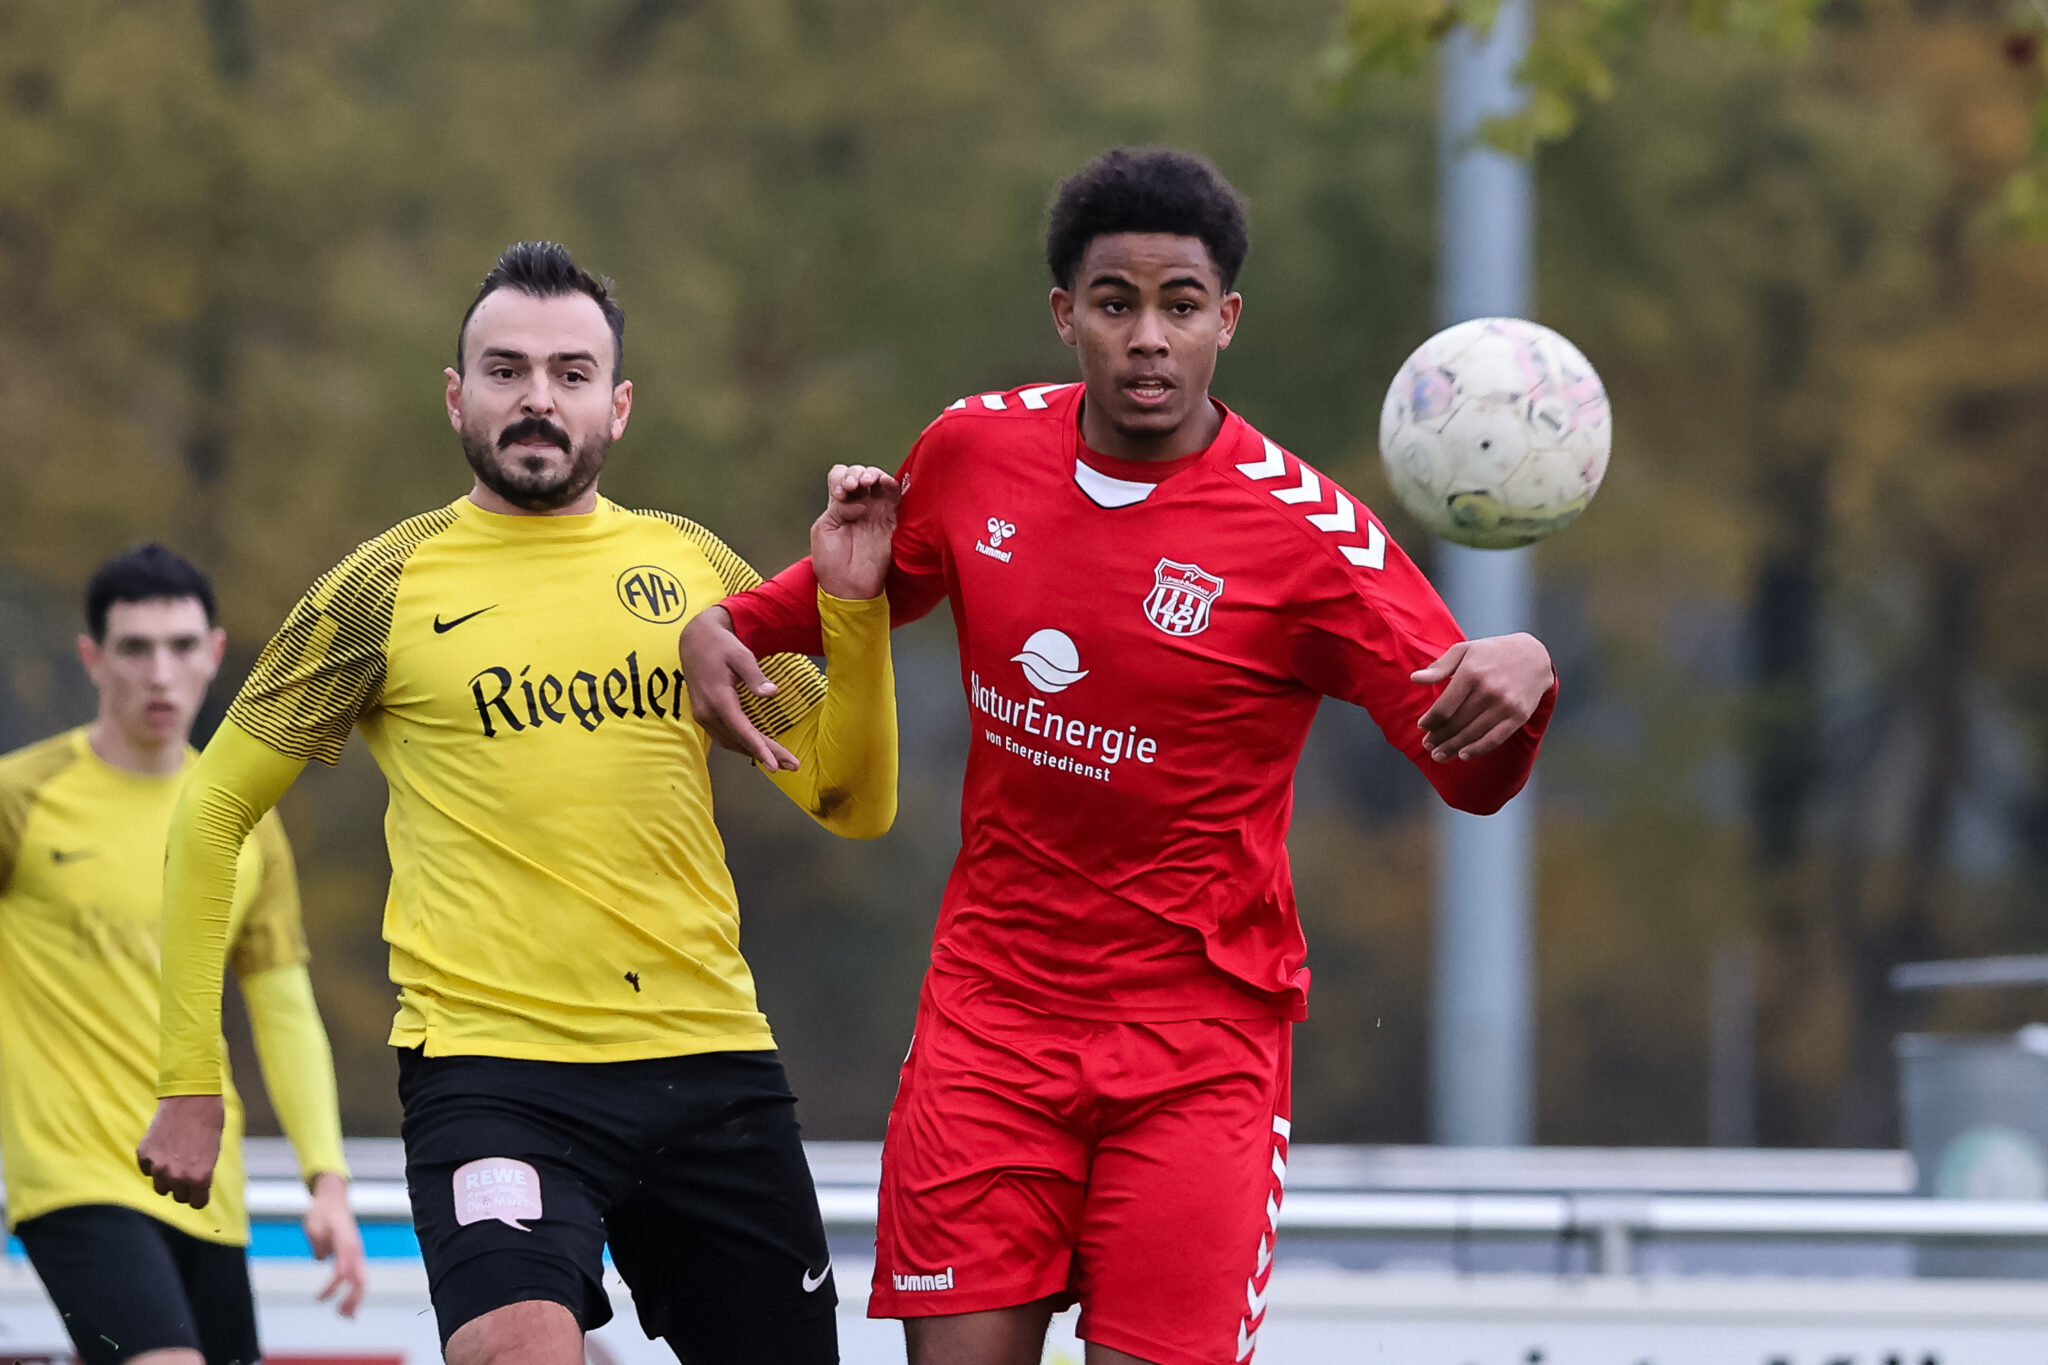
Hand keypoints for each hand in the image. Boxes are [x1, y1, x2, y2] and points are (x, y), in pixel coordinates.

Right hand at [136, 1094, 225, 1207]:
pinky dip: (153, 1163)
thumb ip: (200, 1175)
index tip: (200, 1189)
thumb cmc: (208, 1123)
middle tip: (189, 1168)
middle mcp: (177, 1176)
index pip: (196, 1203)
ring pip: (160, 1187)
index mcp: (200, 1178)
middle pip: (178, 1196)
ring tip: (176, 1159)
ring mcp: (158, 1166)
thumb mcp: (212, 1153)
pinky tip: (164, 1147)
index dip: (200, 1195)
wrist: (191, 1097)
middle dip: (184, 1186)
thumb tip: (190, 1191)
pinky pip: (147, 1170)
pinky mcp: (144, 1155)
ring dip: (167, 1178)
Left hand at [304, 1171, 366, 1317]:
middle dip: (352, 1299)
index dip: (333, 1286)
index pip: (342, 1270)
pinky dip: (354, 1291)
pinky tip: (347, 1303)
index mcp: (346, 1243)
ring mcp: (356, 1252)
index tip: (320, 1297)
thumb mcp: (313, 1226)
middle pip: (359, 1279)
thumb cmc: (322, 1212)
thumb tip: (321, 1258)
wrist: (333, 1199)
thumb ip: (318, 1245)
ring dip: (355, 1299)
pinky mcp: (354, 1255)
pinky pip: (358, 1276)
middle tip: (342, 1316)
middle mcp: (355, 1249)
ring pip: (361, 1280)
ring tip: (346, 1316)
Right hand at [678, 606, 800, 771]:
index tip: (775, 764)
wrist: (694, 639)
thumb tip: (772, 693)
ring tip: (779, 761)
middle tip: (791, 765)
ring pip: (730, 741)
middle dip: (766, 754)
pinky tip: (756, 747)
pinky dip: (741, 744)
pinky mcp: (703, 714)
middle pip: (740, 740)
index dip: (760, 749)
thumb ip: (755, 676)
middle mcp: (707, 712)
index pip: (742, 730)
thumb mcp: (740, 655)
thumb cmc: (720, 645)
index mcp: (718, 698)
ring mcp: (703, 715)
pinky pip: (723, 735)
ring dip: (753, 752)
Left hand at [810, 464, 900, 600]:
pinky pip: (895, 494)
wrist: (849, 586)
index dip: (840, 478)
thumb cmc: (831, 563)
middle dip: (854, 474)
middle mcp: (859, 505)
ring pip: (878, 479)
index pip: (840, 476)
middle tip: (850, 488)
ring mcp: (876, 511)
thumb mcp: (823, 529)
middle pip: (859, 474)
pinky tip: (881, 483)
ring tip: (864, 482)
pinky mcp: (891, 519)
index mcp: (840, 507)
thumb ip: (837, 508)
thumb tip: (860, 503)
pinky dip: (889, 482)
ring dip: (871, 474)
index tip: (839, 494)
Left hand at [1411, 633, 1553, 761]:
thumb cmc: (1492, 653)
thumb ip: (1439, 667)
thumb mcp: (1464, 650)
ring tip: (1439, 755)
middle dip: (1438, 737)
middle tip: (1427, 745)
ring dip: (1453, 747)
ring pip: (1472, 733)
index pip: (1444, 707)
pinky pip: (1495, 739)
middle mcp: (1489, 690)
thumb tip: (1415, 679)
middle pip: (1456, 723)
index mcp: (1471, 673)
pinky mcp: (1518, 716)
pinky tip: (1463, 755)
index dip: (1431, 721)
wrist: (1535, 656)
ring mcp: (1505, 705)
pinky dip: (1478, 750)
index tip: (1422, 727)